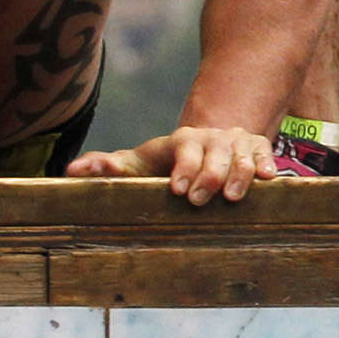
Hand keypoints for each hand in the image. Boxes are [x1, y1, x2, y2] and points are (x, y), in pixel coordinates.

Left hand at [65, 126, 273, 204]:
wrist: (202, 148)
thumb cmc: (161, 164)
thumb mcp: (135, 164)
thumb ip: (106, 166)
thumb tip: (70, 170)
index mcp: (180, 141)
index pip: (183, 149)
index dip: (182, 168)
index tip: (176, 190)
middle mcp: (210, 137)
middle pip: (214, 151)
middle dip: (207, 175)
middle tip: (198, 200)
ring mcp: (235, 141)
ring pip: (241, 153)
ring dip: (238, 174)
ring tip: (233, 197)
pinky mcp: (256, 149)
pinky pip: (264, 153)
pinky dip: (266, 165)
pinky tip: (268, 179)